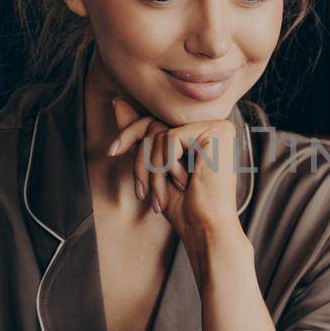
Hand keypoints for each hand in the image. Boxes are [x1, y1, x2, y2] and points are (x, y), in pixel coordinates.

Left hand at [107, 94, 244, 240]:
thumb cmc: (184, 206)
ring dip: (154, 171)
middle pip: (155, 125)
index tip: (112, 151)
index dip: (130, 135)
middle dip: (141, 162)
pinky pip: (171, 138)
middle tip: (142, 192)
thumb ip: (140, 136)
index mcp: (200, 133)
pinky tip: (184, 182)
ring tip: (164, 194)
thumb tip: (118, 102)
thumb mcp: (154, 168)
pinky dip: (167, 166)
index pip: (155, 121)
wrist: (205, 228)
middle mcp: (211, 126)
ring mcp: (217, 127)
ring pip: (161, 134)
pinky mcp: (217, 132)